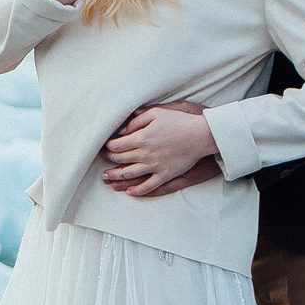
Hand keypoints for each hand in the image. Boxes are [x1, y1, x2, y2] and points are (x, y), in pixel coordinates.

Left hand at [100, 100, 219, 196]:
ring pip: (130, 175)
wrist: (201, 135)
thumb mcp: (157, 113)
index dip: (107, 147)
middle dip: (109, 161)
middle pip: (120, 160)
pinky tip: (130, 191)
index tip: (104, 147)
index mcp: (142, 138)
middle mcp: (145, 154)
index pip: (117, 146)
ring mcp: (155, 166)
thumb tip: (122, 130)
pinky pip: (148, 186)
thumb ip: (137, 120)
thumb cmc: (180, 121)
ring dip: (116, 177)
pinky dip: (137, 190)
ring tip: (108, 179)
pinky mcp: (165, 175)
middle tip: (103, 161)